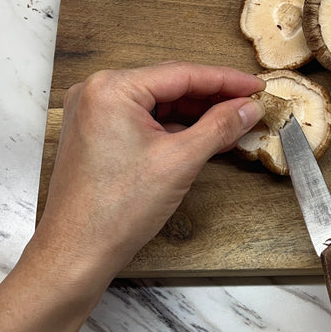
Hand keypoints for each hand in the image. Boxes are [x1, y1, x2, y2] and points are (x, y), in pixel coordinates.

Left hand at [0, 61, 264, 331]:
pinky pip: (146, 119)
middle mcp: (99, 91)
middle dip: (212, 97)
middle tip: (249, 104)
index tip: (255, 85)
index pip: (182, 74)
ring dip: (196, 113)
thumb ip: (220, 126)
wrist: (75, 256)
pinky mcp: (98, 132)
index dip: (225, 80)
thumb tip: (248, 107)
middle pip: (171, 86)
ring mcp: (96, 112)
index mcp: (113, 88)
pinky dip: (176, 127)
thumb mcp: (180, 161)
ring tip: (233, 120)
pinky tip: (205, 134)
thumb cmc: (117, 210)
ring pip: (160, 103)